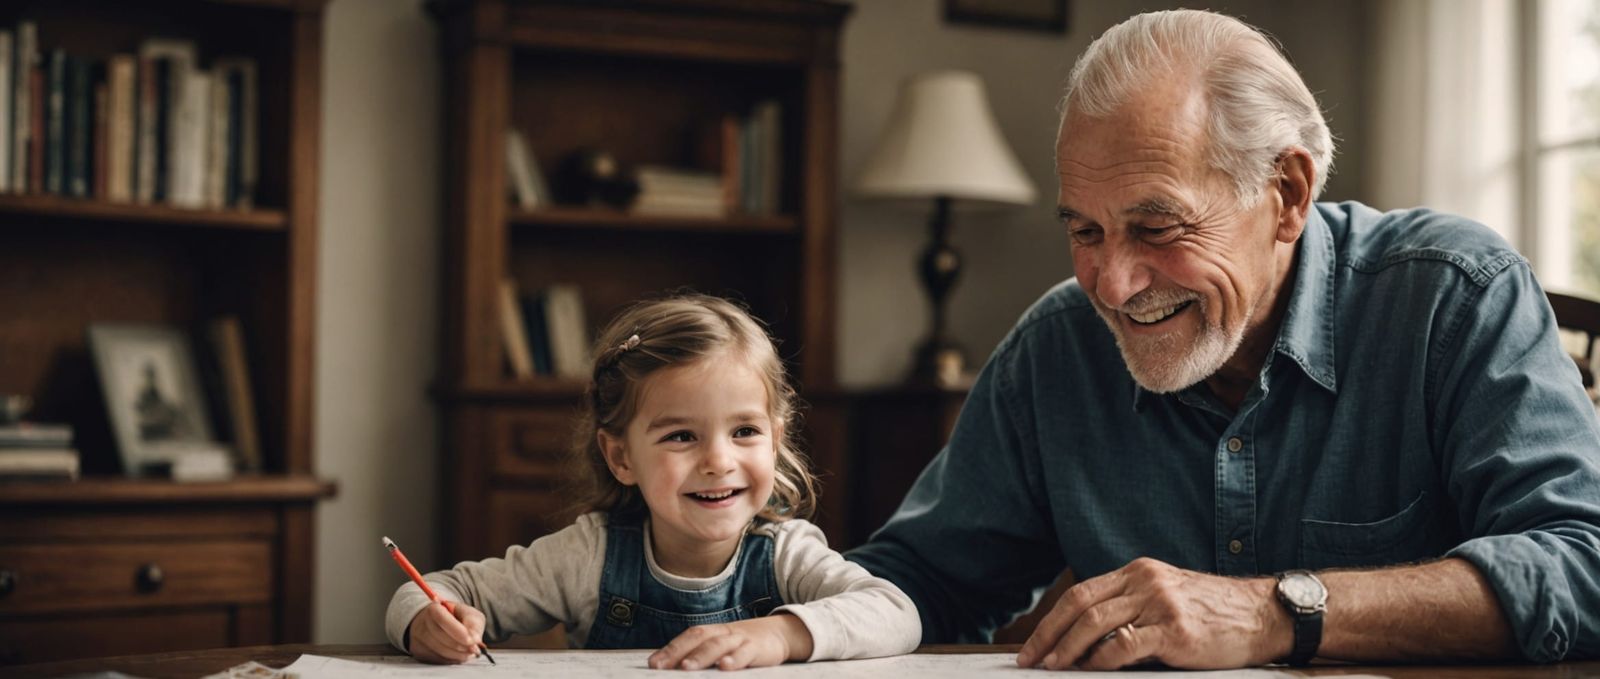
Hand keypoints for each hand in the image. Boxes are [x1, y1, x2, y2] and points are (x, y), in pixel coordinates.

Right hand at [407, 601, 487, 663]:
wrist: (438, 624)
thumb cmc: (455, 618)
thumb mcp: (468, 614)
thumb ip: (473, 624)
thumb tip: (475, 640)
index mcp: (434, 609)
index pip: (443, 620)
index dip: (459, 632)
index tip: (473, 641)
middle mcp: (423, 624)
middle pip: (442, 639)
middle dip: (462, 646)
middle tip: (475, 649)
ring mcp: (419, 640)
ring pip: (440, 651)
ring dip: (459, 654)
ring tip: (469, 651)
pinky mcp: (420, 653)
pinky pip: (438, 659)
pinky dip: (453, 659)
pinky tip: (459, 654)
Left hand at [648, 614, 813, 670]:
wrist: (780, 633)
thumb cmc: (744, 644)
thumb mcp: (723, 646)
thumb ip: (702, 655)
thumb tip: (674, 668)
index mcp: (712, 632)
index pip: (687, 637)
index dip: (670, 649)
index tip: (653, 664)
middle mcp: (724, 633)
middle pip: (698, 638)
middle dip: (678, 652)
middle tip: (661, 667)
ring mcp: (740, 640)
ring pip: (719, 645)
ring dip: (702, 656)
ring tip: (687, 668)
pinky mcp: (758, 648)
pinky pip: (745, 653)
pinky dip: (735, 659)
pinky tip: (725, 667)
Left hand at [1016, 557, 1290, 669]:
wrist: (1263, 615)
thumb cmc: (1214, 613)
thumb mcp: (1167, 597)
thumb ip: (1130, 609)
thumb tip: (1085, 642)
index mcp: (1137, 572)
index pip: (1081, 593)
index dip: (1051, 620)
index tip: (1033, 644)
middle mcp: (1145, 581)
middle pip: (1080, 605)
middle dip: (1048, 635)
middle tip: (1030, 660)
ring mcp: (1160, 604)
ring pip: (1096, 622)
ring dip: (1067, 649)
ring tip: (1053, 668)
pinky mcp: (1176, 631)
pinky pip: (1126, 644)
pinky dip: (1102, 659)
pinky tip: (1091, 669)